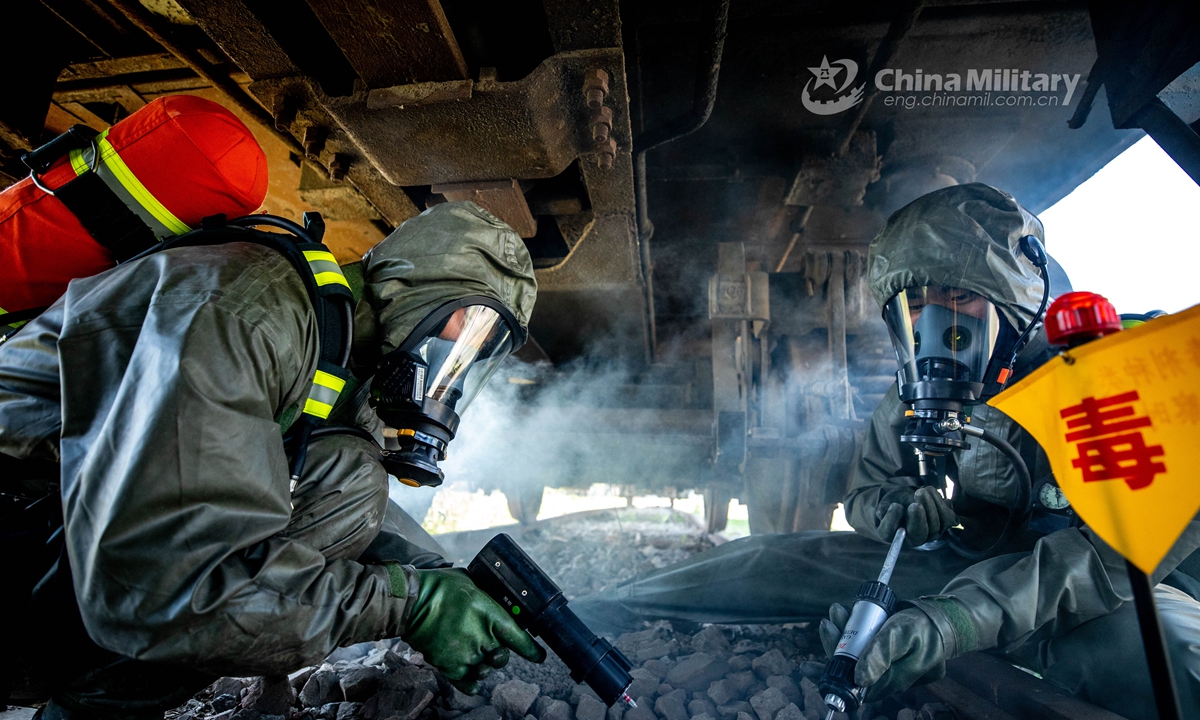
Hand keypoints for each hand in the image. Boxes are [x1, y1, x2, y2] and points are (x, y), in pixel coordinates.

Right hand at [403, 568, 545, 692]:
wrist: (411, 602)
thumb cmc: (441, 587)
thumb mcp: (473, 583)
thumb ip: (489, 597)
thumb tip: (501, 599)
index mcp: (491, 615)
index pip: (520, 639)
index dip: (532, 651)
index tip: (539, 656)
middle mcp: (482, 638)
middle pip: (502, 657)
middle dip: (500, 652)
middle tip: (490, 643)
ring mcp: (466, 655)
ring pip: (486, 670)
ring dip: (484, 664)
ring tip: (474, 652)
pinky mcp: (450, 667)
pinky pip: (469, 684)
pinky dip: (472, 681)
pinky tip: (472, 674)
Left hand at [819, 605, 949, 702]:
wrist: (942, 620)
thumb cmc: (922, 626)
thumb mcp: (901, 633)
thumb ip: (881, 653)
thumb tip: (860, 680)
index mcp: (893, 680)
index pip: (855, 687)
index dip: (832, 676)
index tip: (809, 667)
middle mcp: (889, 679)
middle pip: (852, 671)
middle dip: (834, 648)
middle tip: (826, 624)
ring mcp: (888, 668)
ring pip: (856, 658)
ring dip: (841, 637)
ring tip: (835, 614)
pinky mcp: (887, 657)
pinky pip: (863, 649)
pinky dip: (852, 635)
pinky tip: (843, 619)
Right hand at [877, 485, 957, 546]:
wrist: (910, 501)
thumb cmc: (895, 503)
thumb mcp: (885, 504)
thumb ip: (884, 509)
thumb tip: (884, 512)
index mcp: (894, 536)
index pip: (892, 534)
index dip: (893, 521)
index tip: (896, 506)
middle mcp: (914, 539)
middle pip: (918, 534)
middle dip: (918, 516)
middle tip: (916, 498)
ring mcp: (931, 534)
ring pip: (936, 525)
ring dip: (931, 505)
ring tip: (923, 490)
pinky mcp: (945, 525)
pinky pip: (948, 519)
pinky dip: (941, 503)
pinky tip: (931, 491)